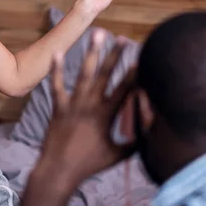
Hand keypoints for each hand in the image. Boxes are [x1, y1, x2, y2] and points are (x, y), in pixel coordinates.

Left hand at [36, 30, 135, 186]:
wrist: (59, 170)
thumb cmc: (89, 164)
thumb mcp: (117, 155)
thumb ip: (134, 142)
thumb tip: (149, 132)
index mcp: (107, 115)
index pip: (125, 89)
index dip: (134, 73)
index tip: (142, 58)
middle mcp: (91, 105)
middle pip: (105, 75)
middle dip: (115, 55)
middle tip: (122, 38)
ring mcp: (73, 104)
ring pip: (84, 74)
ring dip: (91, 53)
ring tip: (96, 34)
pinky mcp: (58, 106)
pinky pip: (57, 85)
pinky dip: (56, 69)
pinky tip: (56, 52)